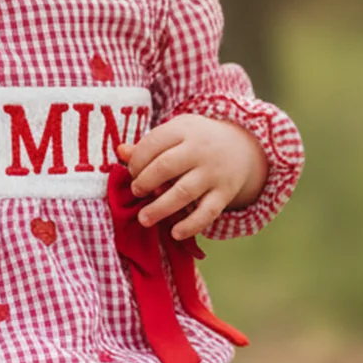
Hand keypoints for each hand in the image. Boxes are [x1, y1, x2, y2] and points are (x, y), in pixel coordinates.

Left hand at [120, 114, 267, 240]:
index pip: (153, 144)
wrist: (242, 147)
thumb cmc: (197, 140)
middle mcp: (200, 150)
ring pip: (184, 192)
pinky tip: (175, 233)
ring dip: (160, 207)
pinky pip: (208, 212)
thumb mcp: (176, 133)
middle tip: (136, 192)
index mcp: (184, 129)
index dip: (136, 161)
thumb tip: (120, 151)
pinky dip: (191, 225)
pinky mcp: (225, 193)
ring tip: (144, 218)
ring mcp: (213, 173)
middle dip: (144, 182)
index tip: (132, 172)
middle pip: (166, 167)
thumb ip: (149, 144)